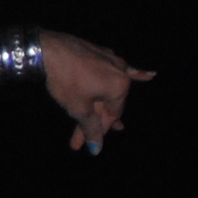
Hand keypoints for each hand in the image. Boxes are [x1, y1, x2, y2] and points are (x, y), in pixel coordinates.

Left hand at [40, 30, 154, 154]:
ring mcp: (111, 61)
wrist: (46, 49)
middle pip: (107, 103)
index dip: (99, 130)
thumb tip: (97, 149)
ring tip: (93, 120)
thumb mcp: (78, 108)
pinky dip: (131, 74)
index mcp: (120, 87)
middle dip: (93, 121)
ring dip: (98, 106)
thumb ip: (91, 128)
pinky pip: (115, 68)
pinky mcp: (100, 53)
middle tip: (77, 139)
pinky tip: (151, 75)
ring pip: (105, 89)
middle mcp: (120, 73)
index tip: (82, 142)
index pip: (112, 115)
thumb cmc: (65, 79)